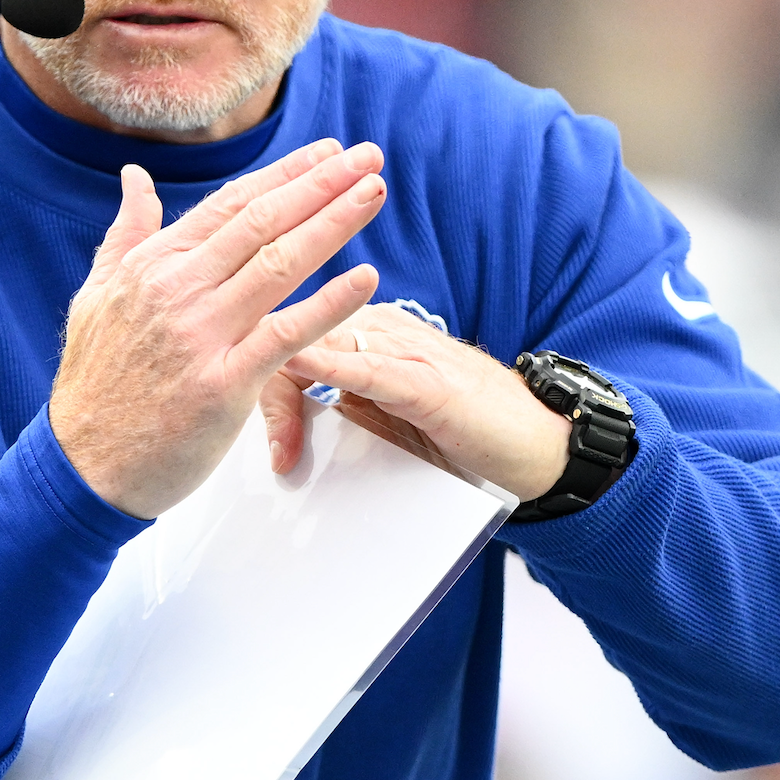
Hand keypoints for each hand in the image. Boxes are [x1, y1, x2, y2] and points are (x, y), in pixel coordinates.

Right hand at [51, 139, 385, 517]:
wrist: (81, 467)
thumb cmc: (94, 386)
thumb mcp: (96, 295)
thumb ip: (126, 234)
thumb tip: (134, 178)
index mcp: (153, 265)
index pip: (231, 204)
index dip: (285, 173)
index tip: (326, 154)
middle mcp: (178, 290)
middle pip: (263, 221)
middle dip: (321, 183)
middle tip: (367, 156)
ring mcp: (201, 335)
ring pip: (280, 263)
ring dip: (333, 222)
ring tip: (374, 192)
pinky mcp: (223, 385)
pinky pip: (286, 335)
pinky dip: (329, 304)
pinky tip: (365, 278)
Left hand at [261, 303, 571, 500]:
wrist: (535, 444)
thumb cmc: (458, 428)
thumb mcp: (381, 414)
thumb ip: (335, 402)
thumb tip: (277, 419)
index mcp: (362, 330)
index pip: (287, 334)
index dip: (252, 372)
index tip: (244, 429)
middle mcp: (379, 329)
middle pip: (296, 336)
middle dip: (262, 387)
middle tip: (266, 450)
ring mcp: (406, 350)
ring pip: (327, 346)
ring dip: (286, 379)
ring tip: (257, 415)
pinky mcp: (430, 382)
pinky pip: (373, 370)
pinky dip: (334, 368)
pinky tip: (301, 363)